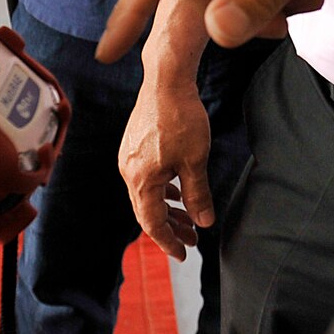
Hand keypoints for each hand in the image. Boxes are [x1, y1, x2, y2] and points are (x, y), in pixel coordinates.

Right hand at [119, 76, 214, 259]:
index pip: (152, 223)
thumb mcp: (196, 160)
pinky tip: (177, 190)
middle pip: (147, 211)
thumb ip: (198, 194)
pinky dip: (162, 190)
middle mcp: (129, 172)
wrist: (166, 80)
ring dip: (168, 209)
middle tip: (192, 240)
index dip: (168, 241)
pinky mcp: (133, 146)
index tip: (184, 253)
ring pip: (147, 194)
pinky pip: (146, 178)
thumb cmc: (182, 118)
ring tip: (189, 219)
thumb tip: (204, 222)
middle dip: (170, 228)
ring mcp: (129, 159)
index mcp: (141, 180)